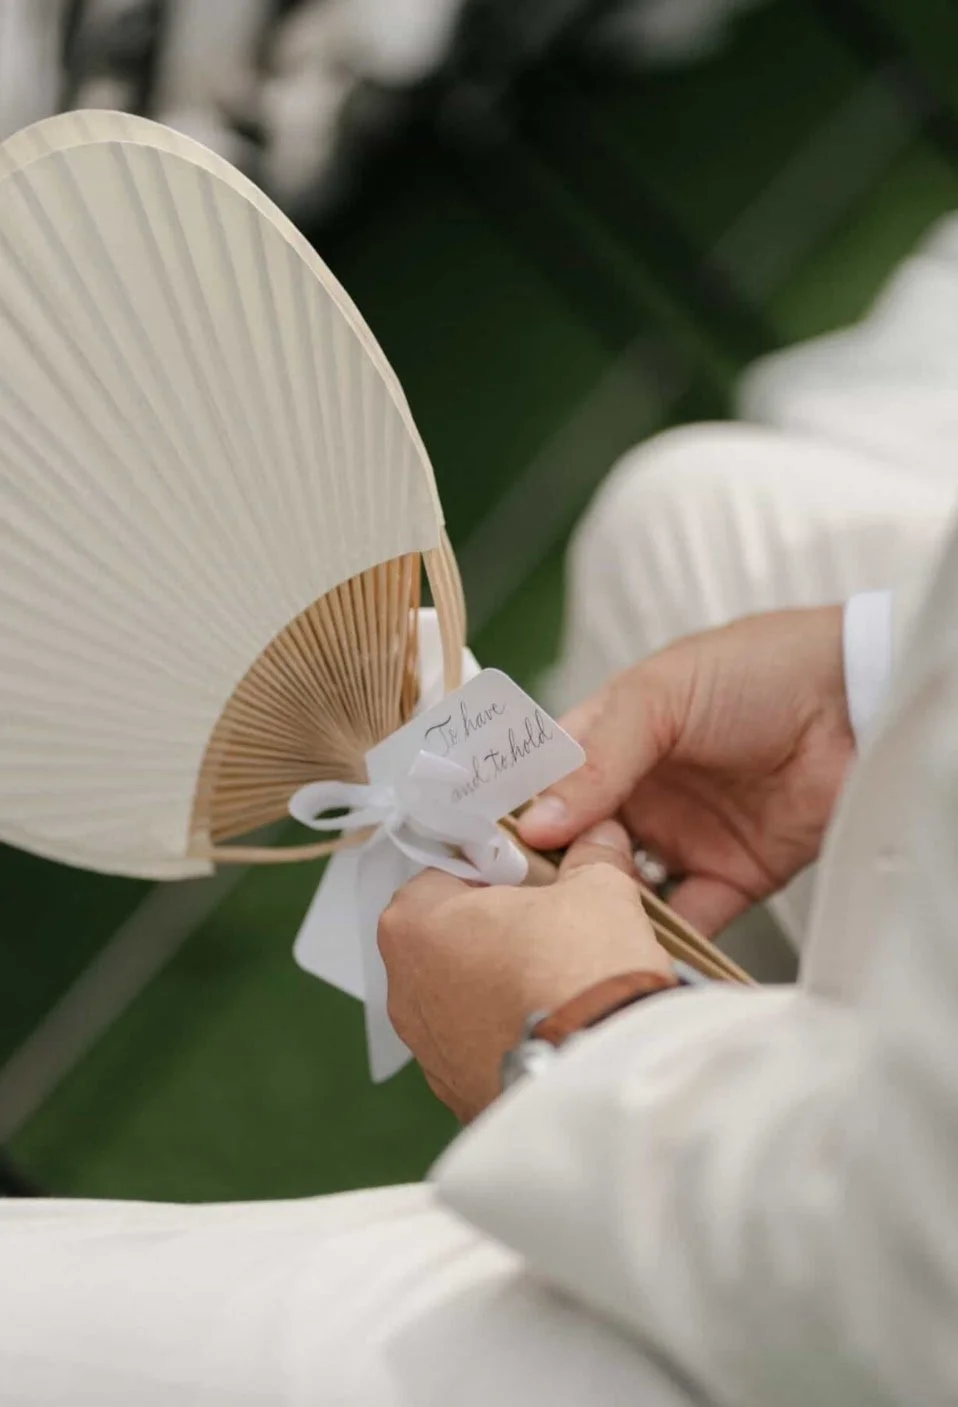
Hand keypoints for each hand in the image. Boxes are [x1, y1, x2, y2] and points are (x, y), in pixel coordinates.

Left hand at [378, 822, 669, 1121]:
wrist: (600, 1080)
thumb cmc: (579, 966)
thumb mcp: (597, 890)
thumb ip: (591, 857)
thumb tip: (601, 834)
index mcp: (413, 922)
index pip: (443, 874)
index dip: (493, 871)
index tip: (535, 881)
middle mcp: (402, 988)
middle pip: (448, 938)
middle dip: (495, 931)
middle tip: (553, 930)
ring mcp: (426, 1050)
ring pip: (462, 998)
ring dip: (501, 987)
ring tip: (560, 986)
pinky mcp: (455, 1095)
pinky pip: (480, 1050)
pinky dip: (510, 1037)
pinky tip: (556, 1032)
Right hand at [519, 606, 851, 935]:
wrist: (859, 701)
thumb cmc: (756, 670)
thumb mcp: (660, 695)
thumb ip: (597, 758)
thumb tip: (537, 824)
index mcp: (608, 738)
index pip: (541, 782)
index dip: (508, 816)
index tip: (471, 856)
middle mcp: (637, 793)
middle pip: (573, 846)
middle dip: (545, 878)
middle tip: (513, 912)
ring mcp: (680, 838)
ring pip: (620, 890)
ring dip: (597, 913)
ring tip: (566, 941)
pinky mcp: (729, 877)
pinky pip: (685, 921)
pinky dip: (661, 944)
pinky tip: (631, 957)